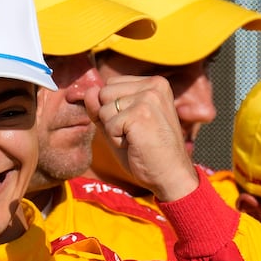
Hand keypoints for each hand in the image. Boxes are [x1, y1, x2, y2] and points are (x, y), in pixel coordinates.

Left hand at [84, 78, 197, 202]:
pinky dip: (115, 140)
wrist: (171, 176)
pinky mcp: (141, 114)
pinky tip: (135, 145)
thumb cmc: (148, 154)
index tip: (136, 125)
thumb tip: (89, 91)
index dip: (114, 110)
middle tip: (135, 134)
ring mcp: (149, 98)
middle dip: (111, 118)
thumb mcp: (120, 126)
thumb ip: (103, 107)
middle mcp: (154, 86)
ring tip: (135, 139)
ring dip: (113, 130)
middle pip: (104, 93)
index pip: (110, 85)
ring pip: (104, 108)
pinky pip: (108, 124)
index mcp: (154, 84)